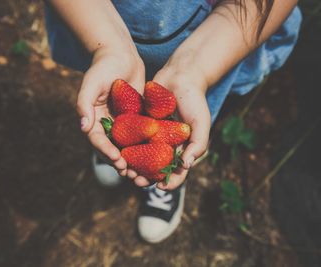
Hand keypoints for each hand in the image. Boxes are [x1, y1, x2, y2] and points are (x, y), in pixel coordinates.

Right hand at [77, 47, 144, 174]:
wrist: (120, 54)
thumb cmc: (103, 67)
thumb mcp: (91, 84)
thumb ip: (84, 104)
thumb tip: (83, 127)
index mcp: (94, 119)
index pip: (98, 140)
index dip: (106, 151)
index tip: (117, 160)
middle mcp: (107, 123)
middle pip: (112, 147)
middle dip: (120, 162)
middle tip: (132, 174)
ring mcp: (122, 121)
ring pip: (127, 145)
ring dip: (134, 160)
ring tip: (143, 172)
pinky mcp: (136, 118)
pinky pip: (140, 134)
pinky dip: (146, 147)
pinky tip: (156, 156)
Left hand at [128, 60, 210, 189]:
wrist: (180, 75)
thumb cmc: (195, 100)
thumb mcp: (201, 123)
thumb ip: (198, 144)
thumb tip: (186, 165)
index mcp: (182, 148)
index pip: (176, 172)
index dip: (169, 182)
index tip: (160, 187)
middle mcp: (166, 145)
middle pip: (155, 168)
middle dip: (146, 177)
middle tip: (136, 180)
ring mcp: (152, 135)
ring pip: (141, 157)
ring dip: (133, 166)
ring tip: (125, 170)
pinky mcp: (141, 124)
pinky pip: (132, 138)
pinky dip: (126, 147)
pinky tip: (118, 152)